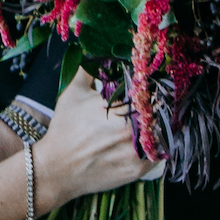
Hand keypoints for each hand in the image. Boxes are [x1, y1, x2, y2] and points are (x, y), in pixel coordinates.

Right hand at [38, 71, 162, 206]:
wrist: (56, 169)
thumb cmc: (64, 130)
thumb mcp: (73, 93)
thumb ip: (89, 69)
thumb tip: (97, 50)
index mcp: (120, 105)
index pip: (150, 90)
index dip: (153, 87)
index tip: (155, 86)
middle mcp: (131, 128)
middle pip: (160, 111)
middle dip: (158, 106)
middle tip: (158, 103)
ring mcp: (136, 150)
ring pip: (162, 133)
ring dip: (161, 126)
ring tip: (154, 122)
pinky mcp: (138, 169)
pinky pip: (159, 154)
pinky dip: (157, 146)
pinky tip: (149, 140)